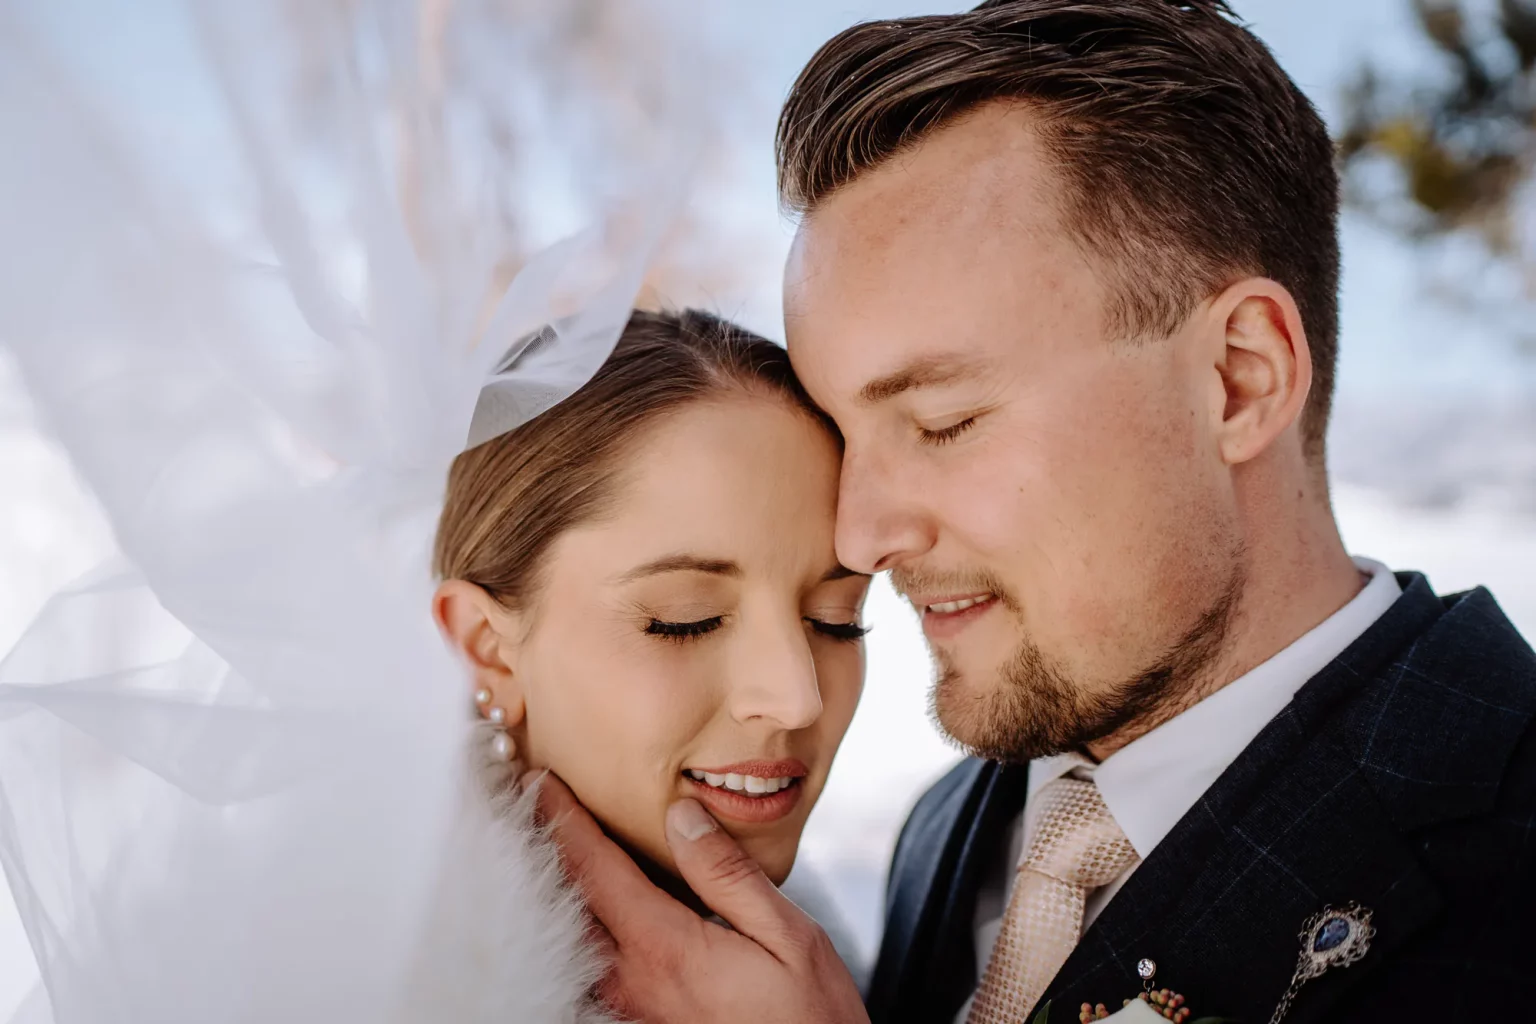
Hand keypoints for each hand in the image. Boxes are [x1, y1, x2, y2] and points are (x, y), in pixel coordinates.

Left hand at [533, 771, 869, 1023]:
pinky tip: (588, 909)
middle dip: (548, 848)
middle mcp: (635, 981)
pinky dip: (583, 928)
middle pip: (570, 902)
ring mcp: (632, 1008)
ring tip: (551, 846)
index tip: (538, 779)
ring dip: (561, 889)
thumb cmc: (811, 1017)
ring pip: (575, 938)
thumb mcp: (789, 936)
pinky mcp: (641, 1023)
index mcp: (666, 948)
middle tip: (527, 803)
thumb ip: (728, 874)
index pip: (596, 869)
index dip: (563, 820)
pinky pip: (594, 969)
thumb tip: (682, 816)